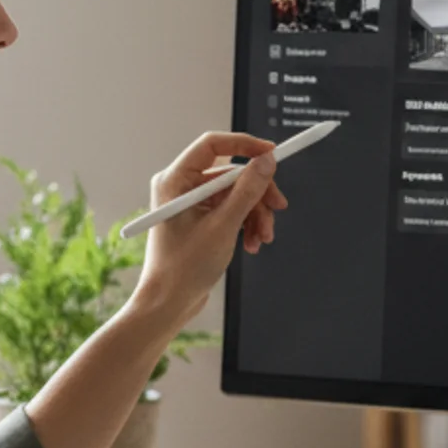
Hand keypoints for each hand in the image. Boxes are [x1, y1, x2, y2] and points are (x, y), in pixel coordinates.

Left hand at [137, 129, 288, 322]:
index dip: (245, 145)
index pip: (212, 145)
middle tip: (279, 208)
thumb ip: (247, 191)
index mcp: (175, 180)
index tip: (272, 152)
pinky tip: (252, 244)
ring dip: (255, 214)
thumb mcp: (223, 226)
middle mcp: (180, 188)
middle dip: (257, 194)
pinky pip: (231, 211)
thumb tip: (266, 161)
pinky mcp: (200, 221)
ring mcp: (191, 205)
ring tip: (263, 238)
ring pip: (235, 194)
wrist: (168, 303)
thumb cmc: (183, 268)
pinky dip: (246, 224)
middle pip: (230, 173)